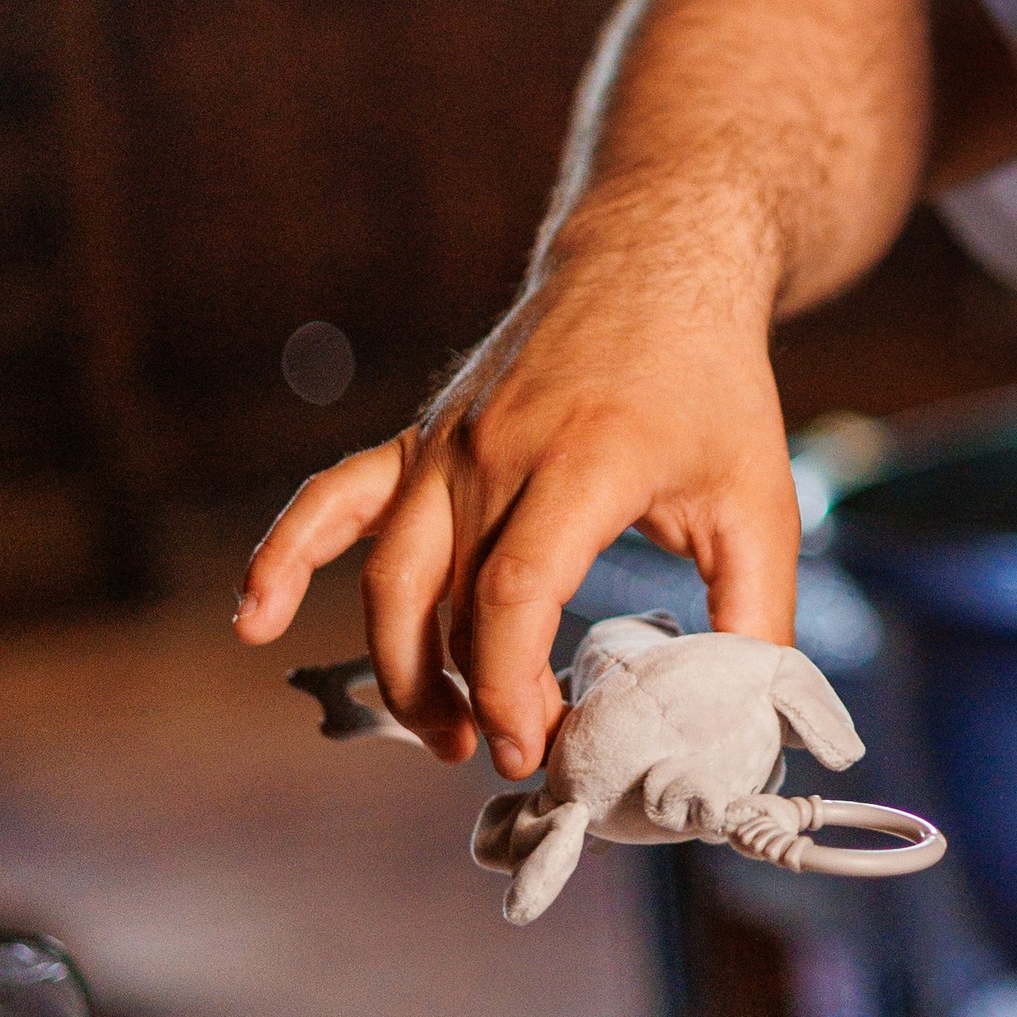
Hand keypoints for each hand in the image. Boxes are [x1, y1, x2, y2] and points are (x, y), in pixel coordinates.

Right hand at [234, 237, 796, 780]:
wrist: (653, 265)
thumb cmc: (711, 388)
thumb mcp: (762, 502)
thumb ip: (757, 618)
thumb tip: (743, 720)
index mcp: (584, 460)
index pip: (512, 593)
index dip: (513, 685)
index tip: (542, 743)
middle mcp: (497, 448)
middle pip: (442, 597)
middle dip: (463, 694)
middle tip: (509, 751)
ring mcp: (447, 442)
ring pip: (389, 572)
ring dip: (400, 664)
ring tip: (446, 732)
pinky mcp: (422, 440)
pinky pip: (334, 501)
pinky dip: (285, 558)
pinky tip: (255, 620)